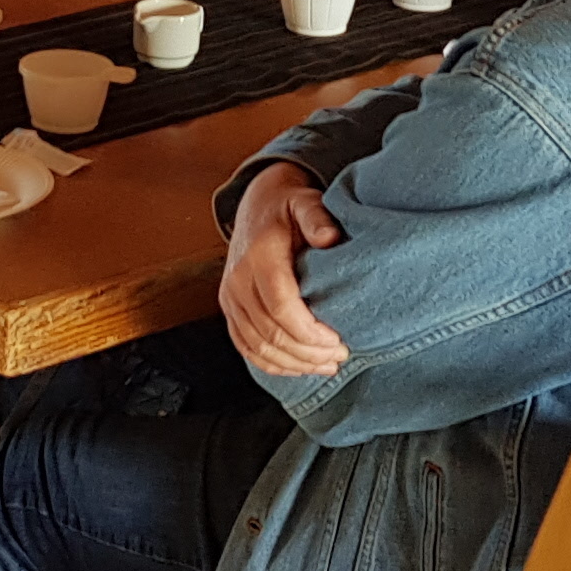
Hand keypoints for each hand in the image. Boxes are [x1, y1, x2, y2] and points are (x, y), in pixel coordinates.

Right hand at [219, 163, 350, 377]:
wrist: (257, 205)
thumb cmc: (287, 207)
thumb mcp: (305, 202)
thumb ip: (317, 217)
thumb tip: (329, 237)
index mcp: (259, 256)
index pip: (281, 306)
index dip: (309, 332)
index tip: (338, 340)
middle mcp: (238, 280)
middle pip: (271, 333)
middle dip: (308, 352)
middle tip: (341, 356)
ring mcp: (230, 297)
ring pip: (258, 346)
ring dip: (294, 363)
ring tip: (327, 365)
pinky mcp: (229, 308)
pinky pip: (246, 346)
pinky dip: (272, 364)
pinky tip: (298, 368)